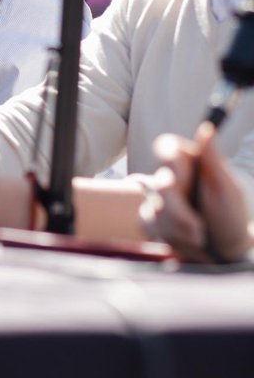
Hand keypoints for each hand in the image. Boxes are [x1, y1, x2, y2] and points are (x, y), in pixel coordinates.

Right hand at [141, 124, 252, 262]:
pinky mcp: (150, 218)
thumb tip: (207, 128)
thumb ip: (213, 159)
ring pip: (154, 208)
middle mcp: (172, 176)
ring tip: (199, 237)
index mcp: (190, 161)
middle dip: (179, 211)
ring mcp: (159, 198)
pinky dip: (166, 235)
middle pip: (160, 184)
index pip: (166, 146)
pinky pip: (145, 222)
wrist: (227, 249)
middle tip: (198, 228)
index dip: (169, 160)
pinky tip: (183, 240)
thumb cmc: (232, 215)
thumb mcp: (228, 188)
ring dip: (177, 228)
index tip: (182, 178)